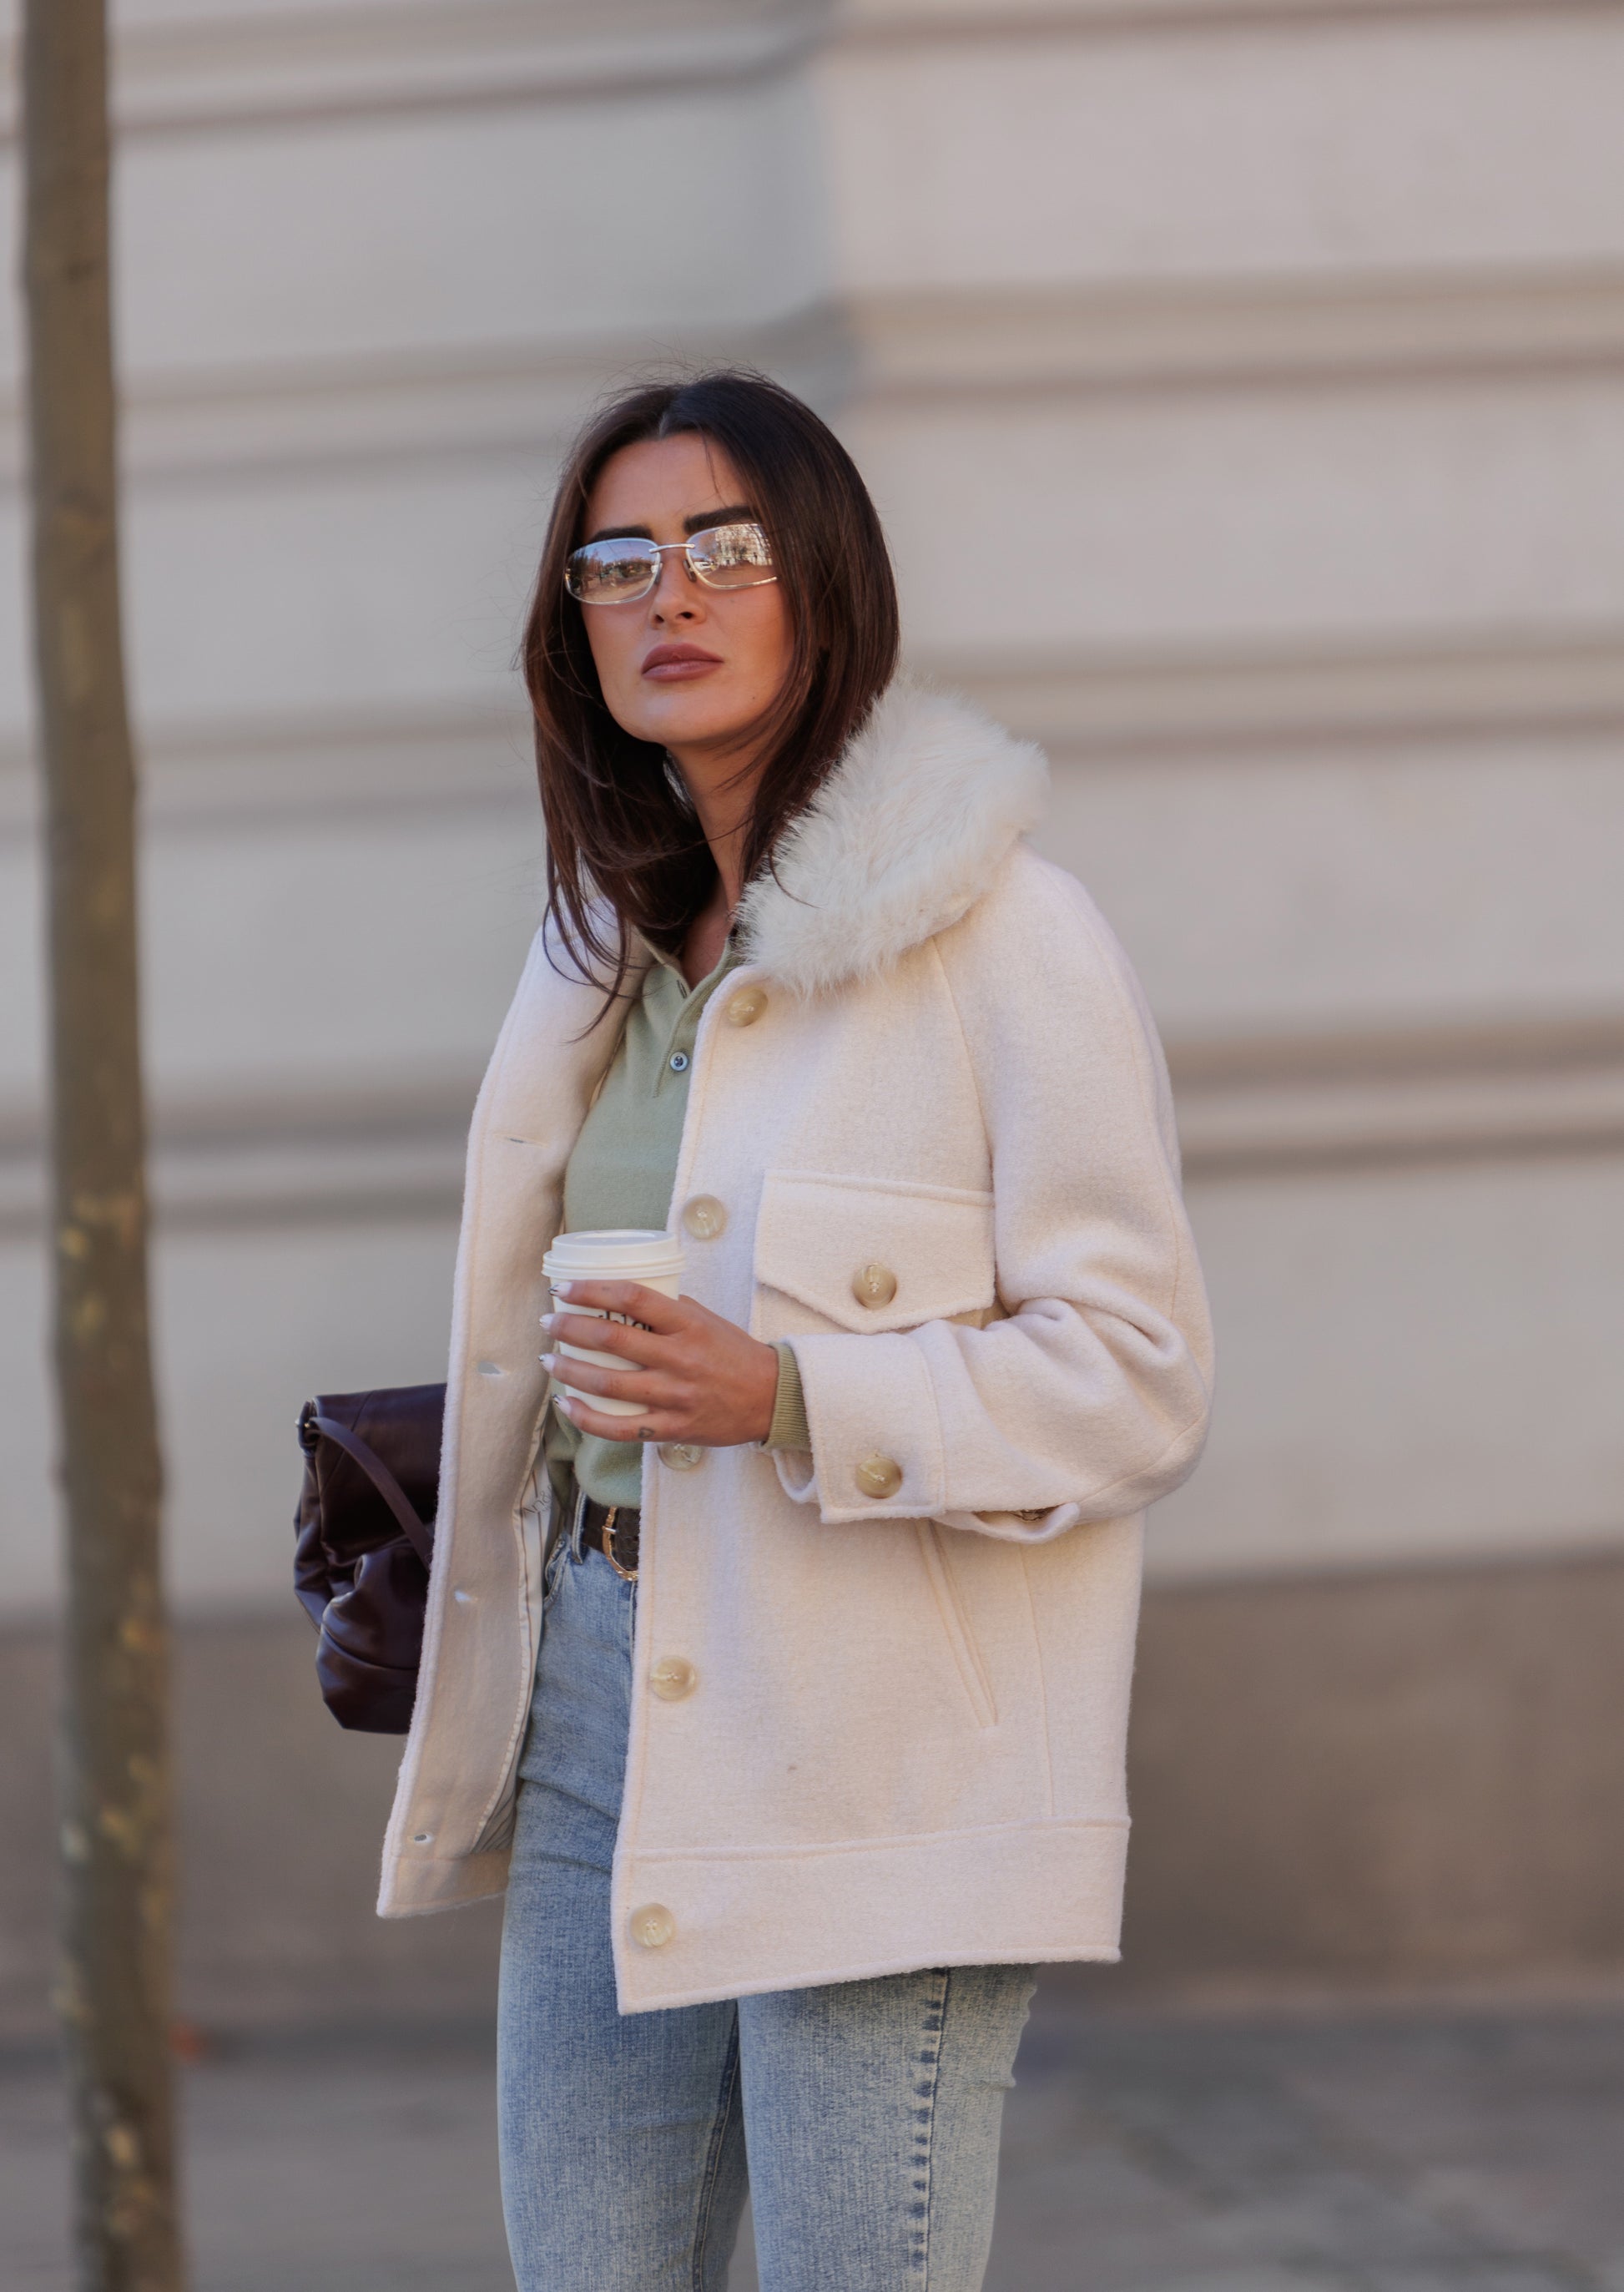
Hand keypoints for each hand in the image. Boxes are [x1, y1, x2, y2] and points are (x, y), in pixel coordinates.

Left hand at [541, 1280, 779, 1447]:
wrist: (770, 1398)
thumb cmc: (734, 1353)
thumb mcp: (706, 1319)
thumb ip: (668, 1310)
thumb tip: (623, 1299)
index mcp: (687, 1324)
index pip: (632, 1298)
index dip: (592, 1290)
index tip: (565, 1288)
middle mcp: (679, 1358)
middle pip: (610, 1340)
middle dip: (569, 1328)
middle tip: (548, 1323)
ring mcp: (674, 1396)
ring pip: (608, 1384)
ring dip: (570, 1371)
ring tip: (550, 1361)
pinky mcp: (672, 1428)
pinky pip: (620, 1428)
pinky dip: (587, 1418)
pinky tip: (567, 1406)